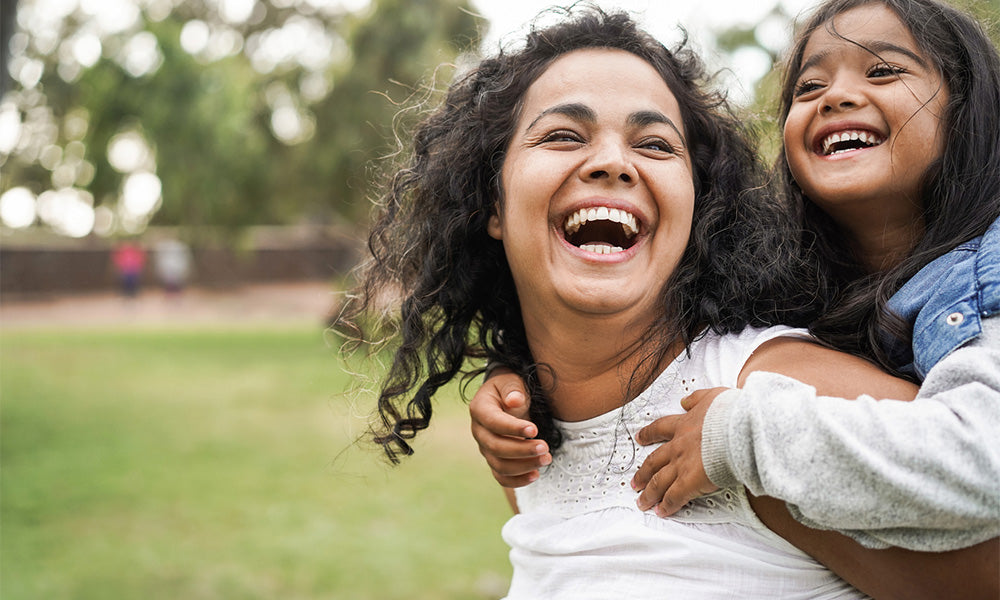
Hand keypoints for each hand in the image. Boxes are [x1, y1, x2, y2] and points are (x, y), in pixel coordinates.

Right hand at [470, 368, 550, 486]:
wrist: (506, 398)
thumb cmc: (510, 388)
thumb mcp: (511, 381)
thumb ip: (513, 389)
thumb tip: (514, 401)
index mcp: (479, 409)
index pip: (493, 422)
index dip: (512, 428)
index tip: (535, 430)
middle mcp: (479, 431)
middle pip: (495, 447)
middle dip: (522, 450)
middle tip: (545, 448)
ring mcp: (485, 448)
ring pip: (499, 465)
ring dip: (524, 466)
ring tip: (547, 459)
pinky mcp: (494, 460)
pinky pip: (502, 476)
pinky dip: (518, 480)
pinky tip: (536, 475)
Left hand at [631, 387, 727, 515]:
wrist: (738, 429)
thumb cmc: (731, 413)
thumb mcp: (712, 396)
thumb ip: (697, 398)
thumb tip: (684, 400)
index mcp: (684, 425)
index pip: (660, 429)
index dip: (648, 434)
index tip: (640, 438)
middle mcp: (678, 446)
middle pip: (653, 461)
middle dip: (643, 473)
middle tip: (634, 481)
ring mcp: (681, 465)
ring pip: (658, 482)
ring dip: (649, 493)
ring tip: (642, 502)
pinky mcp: (689, 482)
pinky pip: (674, 497)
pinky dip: (666, 506)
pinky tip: (661, 512)